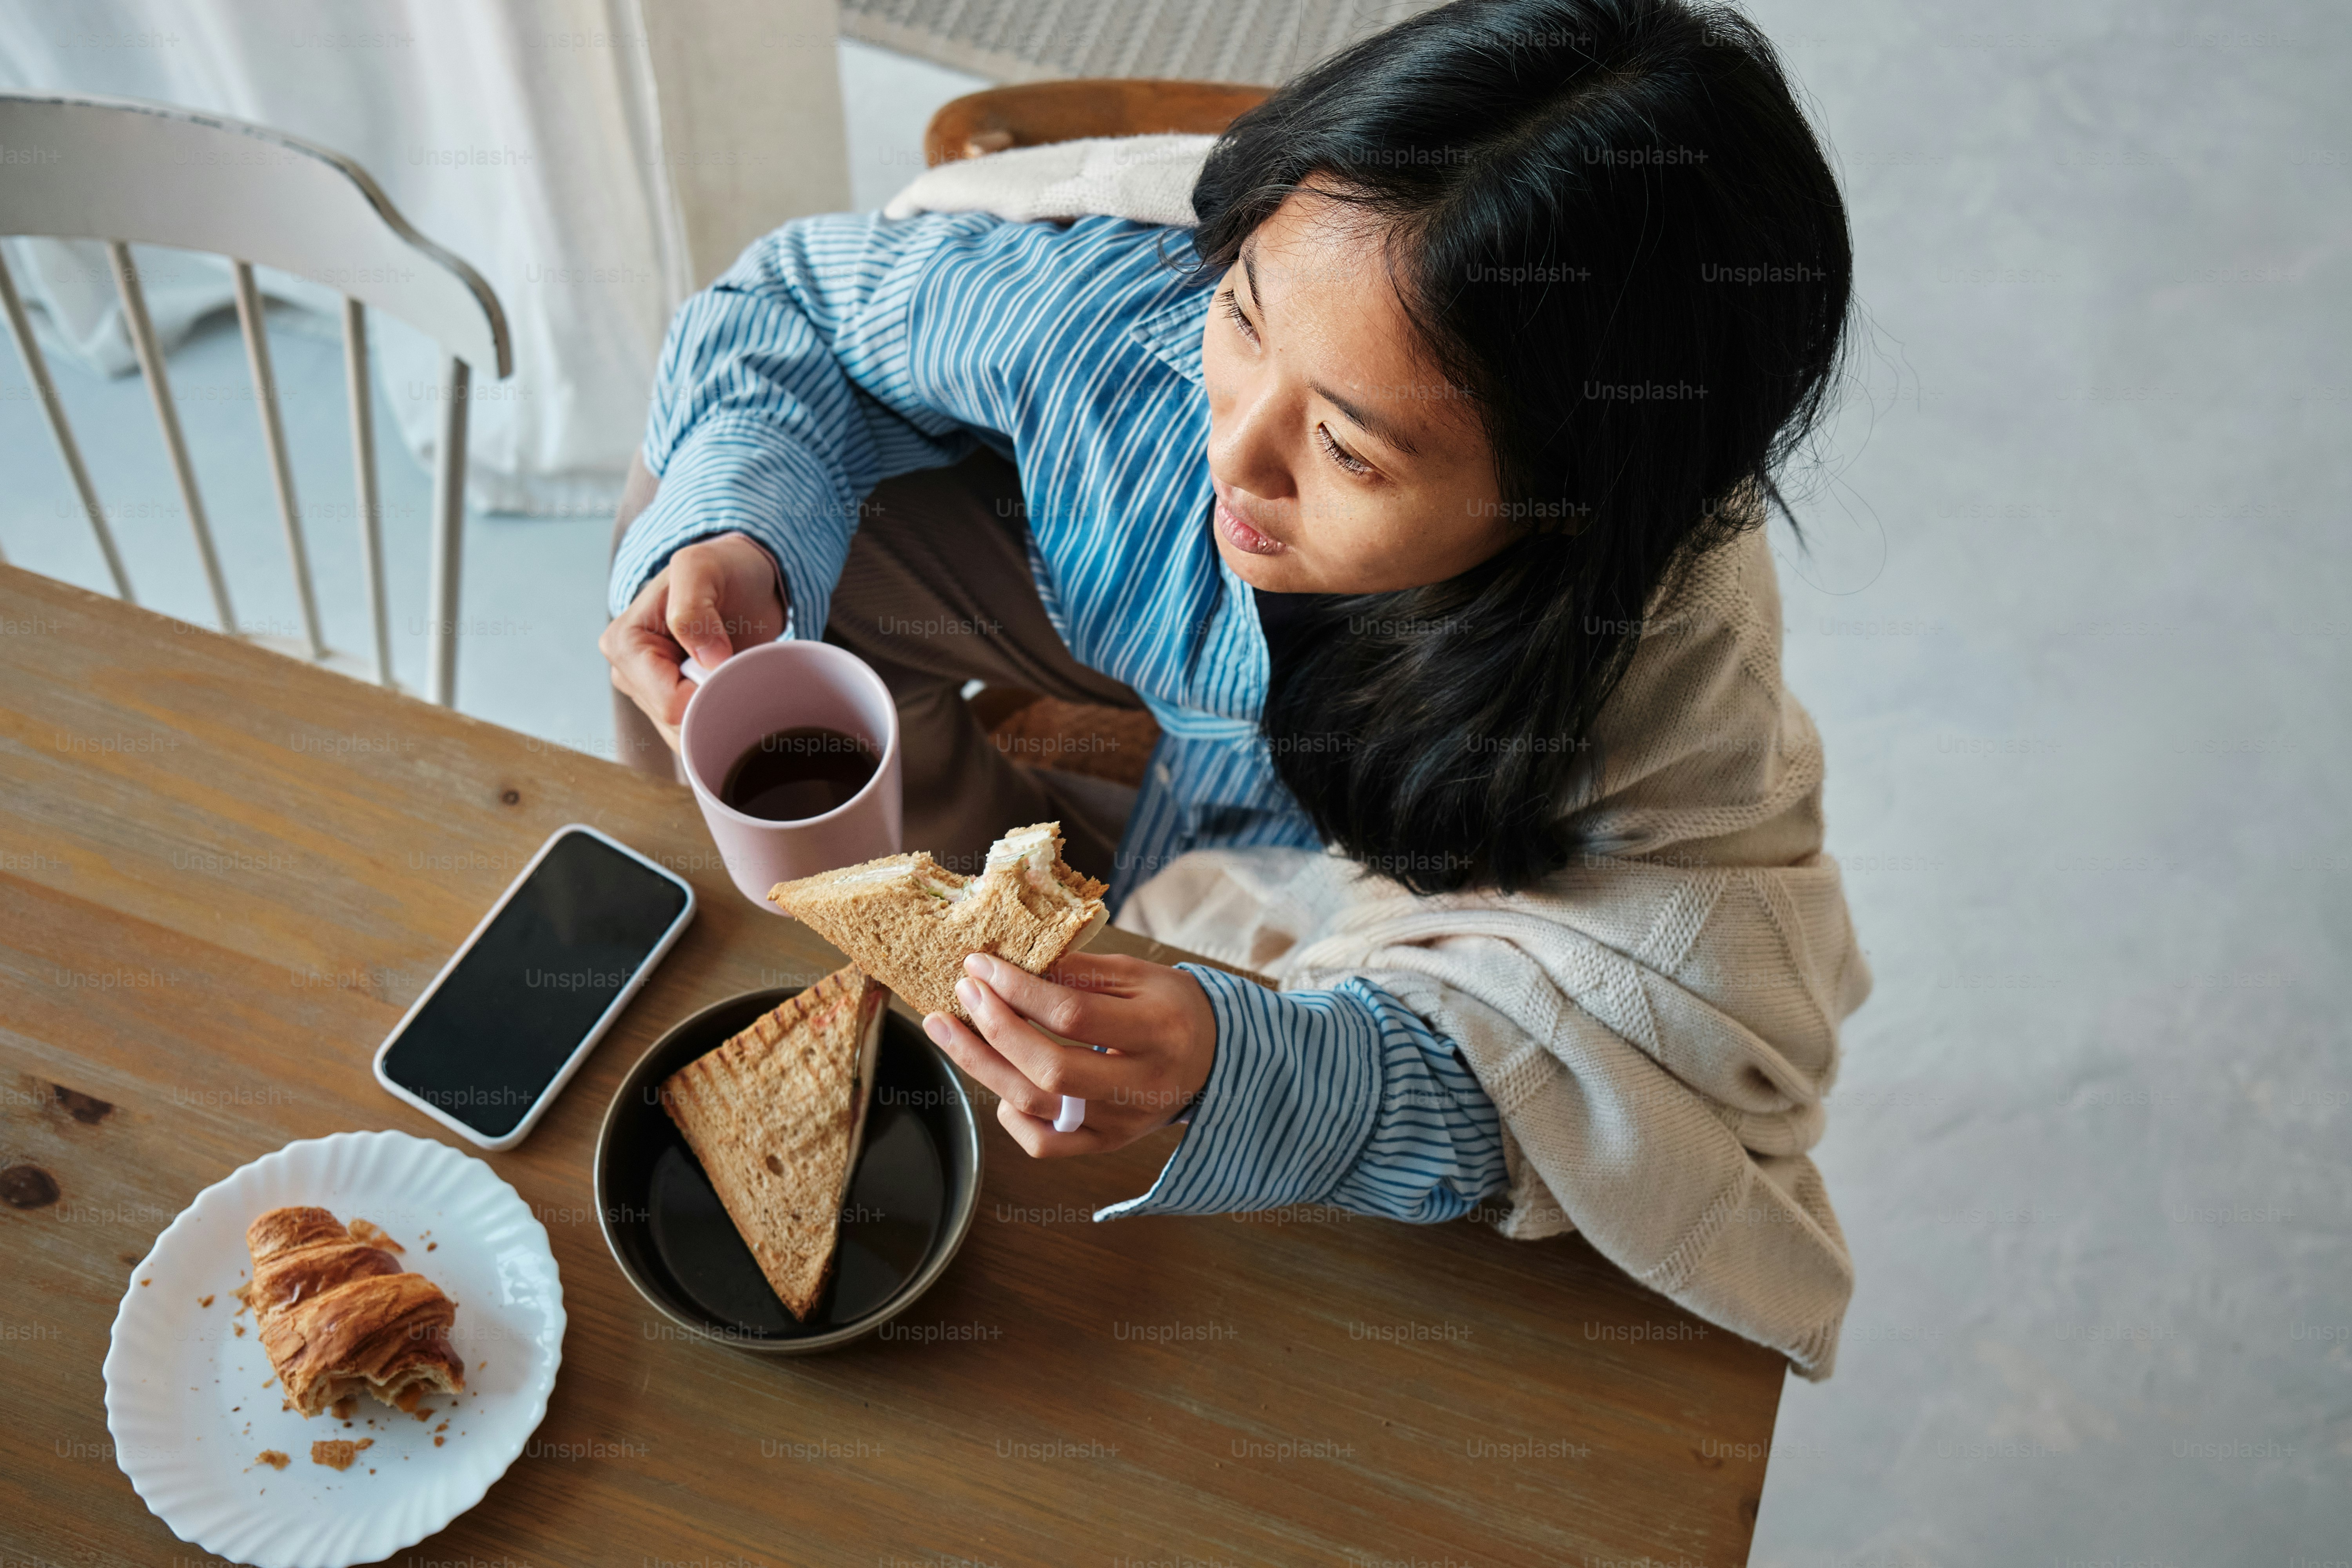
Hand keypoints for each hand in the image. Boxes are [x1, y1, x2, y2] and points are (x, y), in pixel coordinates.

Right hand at [597, 532, 785, 751]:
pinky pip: (698, 734)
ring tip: (738, 674)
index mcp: (624, 645)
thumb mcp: (702, 567)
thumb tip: (706, 660)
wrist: (745, 581)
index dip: (709, 692)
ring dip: (722, 714)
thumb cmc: (720, 568)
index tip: (732, 663)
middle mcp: (630, 675)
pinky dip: (723, 720)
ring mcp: (651, 694)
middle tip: (740, 667)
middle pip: (679, 725)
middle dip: (716, 705)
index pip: (670, 703)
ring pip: (688, 736)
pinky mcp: (674, 706)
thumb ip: (692, 606)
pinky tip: (736, 692)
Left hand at [924, 952, 1216, 1156]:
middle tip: (961, 994)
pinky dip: (1010, 1114)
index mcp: (1157, 1031)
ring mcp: (1121, 1123)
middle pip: (1050, 1070)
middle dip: (994, 1030)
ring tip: (946, 1029)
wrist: (1214, 1059)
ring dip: (981, 1066)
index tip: (979, 965)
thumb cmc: (1171, 1007)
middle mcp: (1141, 1085)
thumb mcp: (1138, 975)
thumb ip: (1080, 971)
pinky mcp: (1106, 1144)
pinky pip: (1044, 1144)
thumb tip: (1011, 965)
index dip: (1019, 990)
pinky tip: (996, 1079)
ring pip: (1037, 1107)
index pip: (1073, 1015)